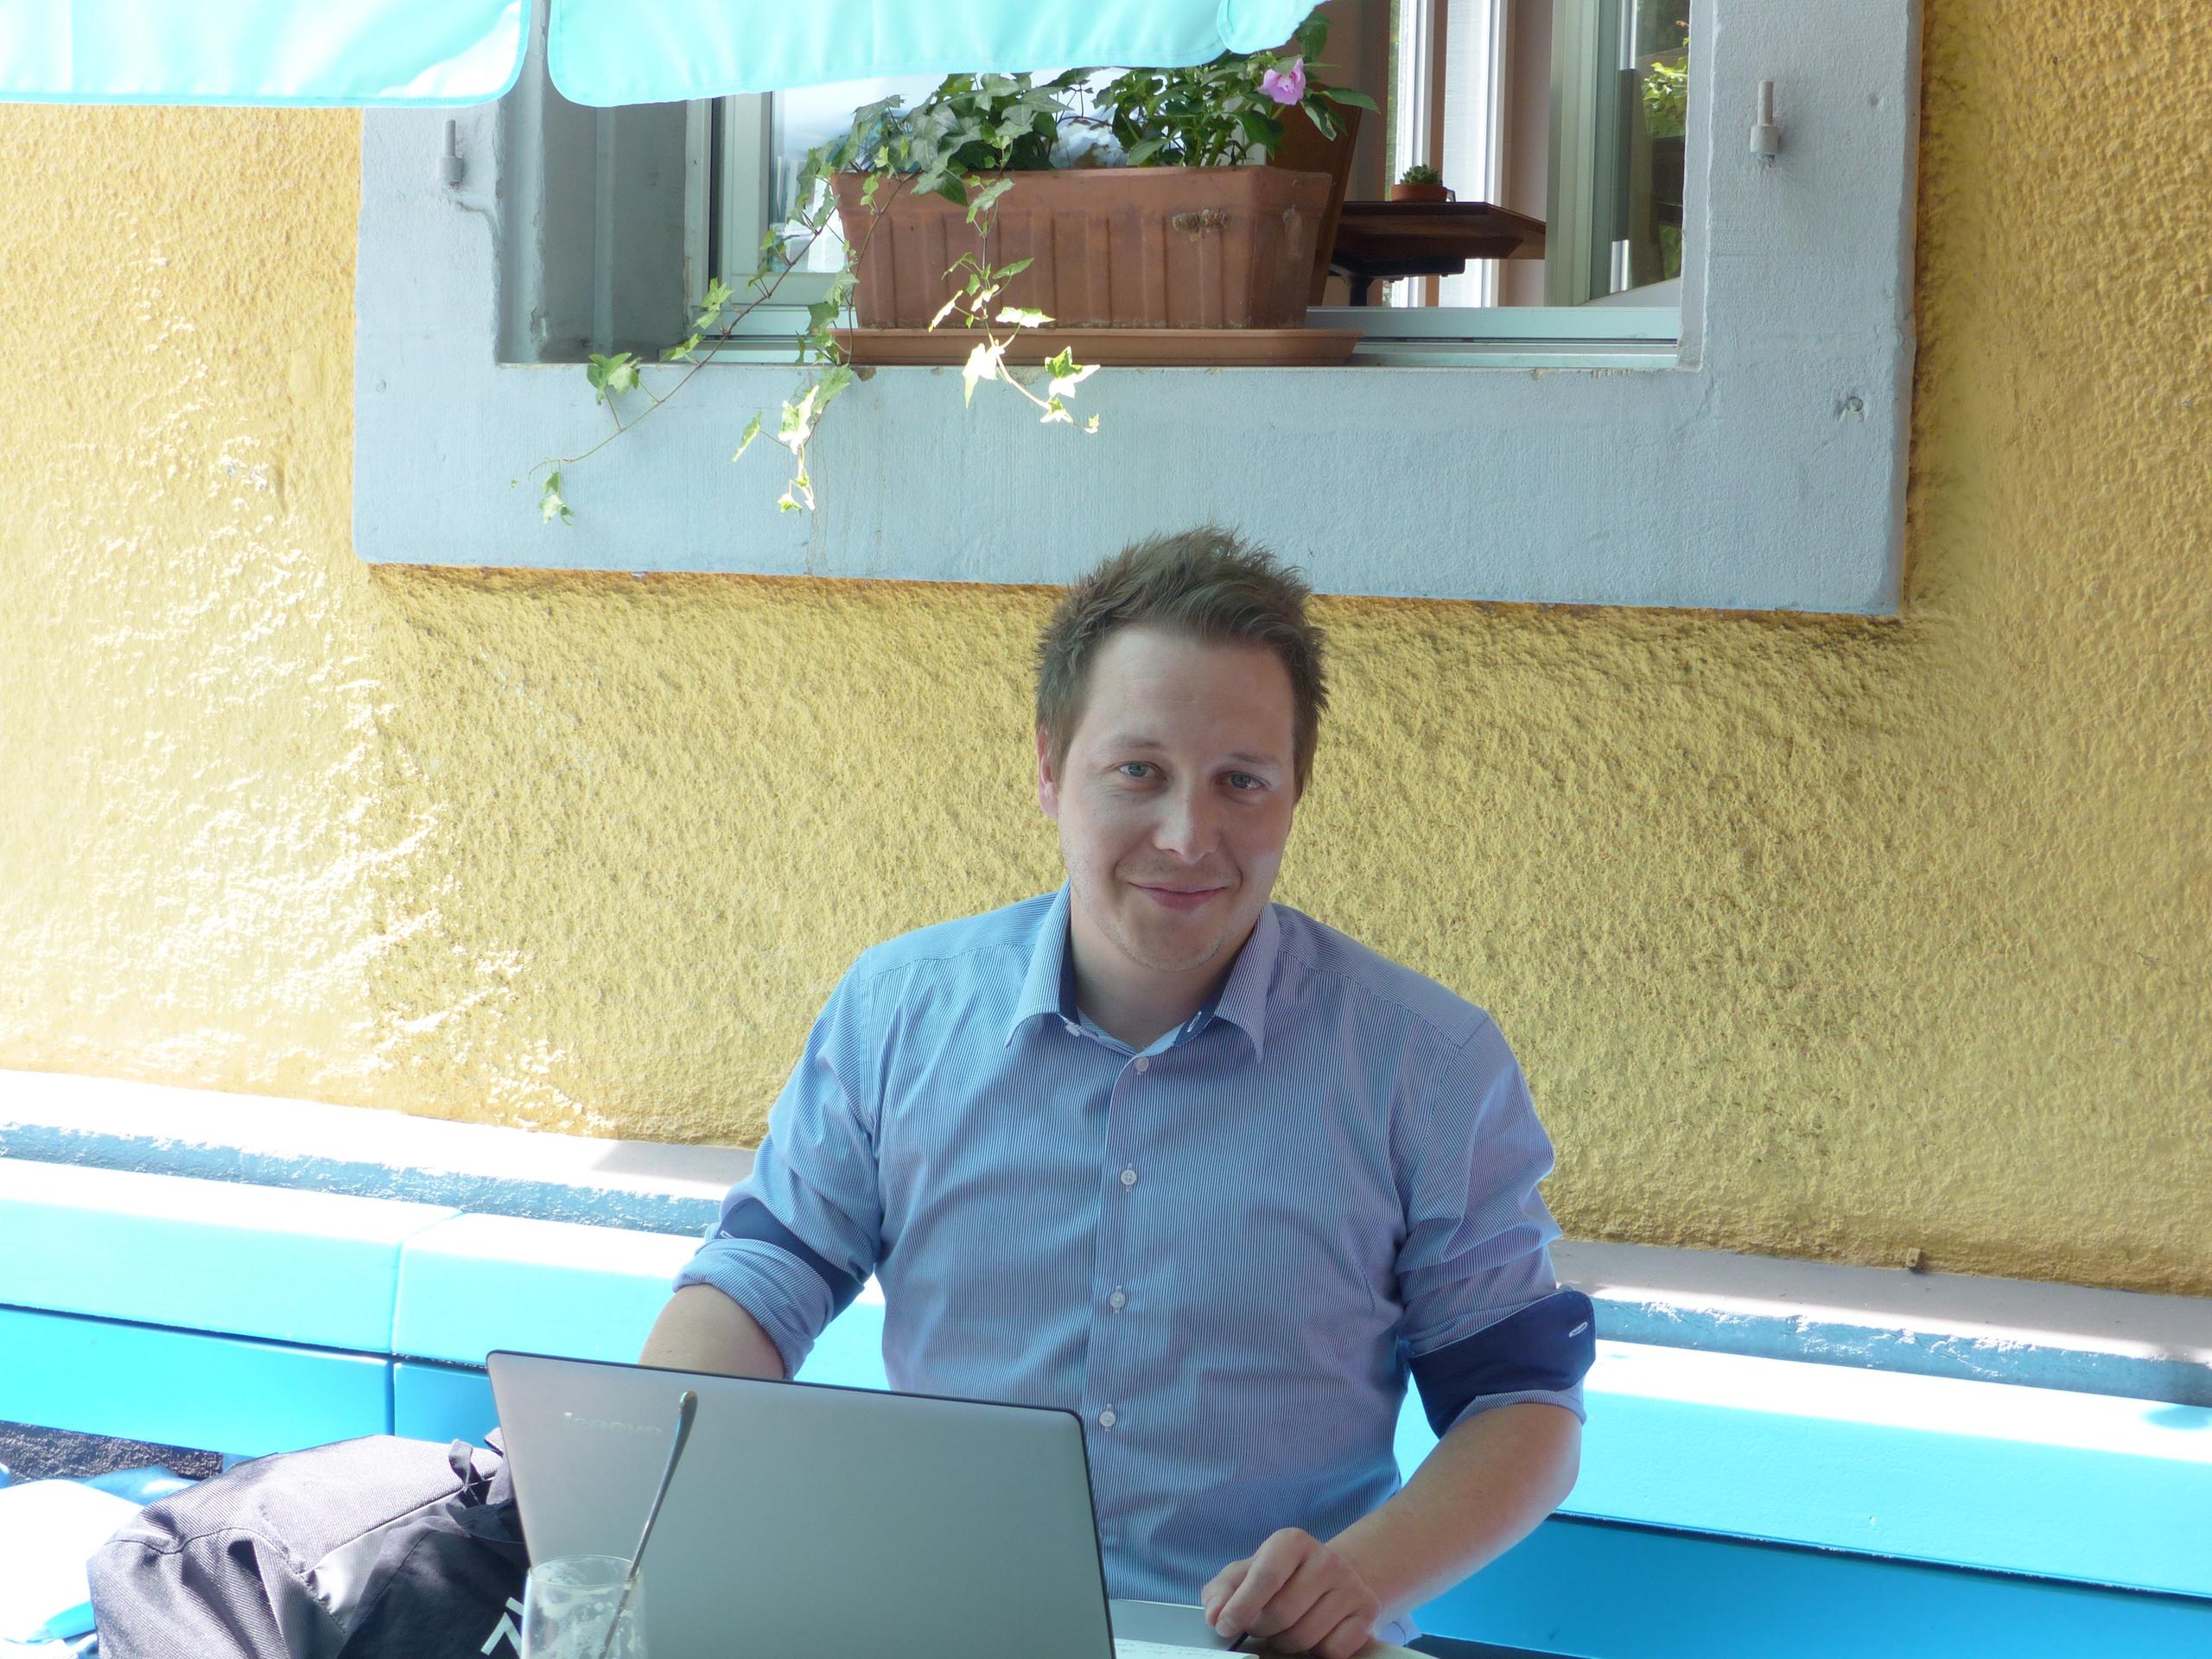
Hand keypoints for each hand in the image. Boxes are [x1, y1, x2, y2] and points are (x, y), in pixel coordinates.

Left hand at [1201, 1529, 1382, 1658]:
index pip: (1265, 1577)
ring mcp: (1351, 1586)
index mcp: (1292, 1541)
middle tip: (1261, 1624)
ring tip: (1287, 1627)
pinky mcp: (1367, 1613)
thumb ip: (1223, 1590)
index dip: (1240, 1607)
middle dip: (1262, 1628)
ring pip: (1304, 1637)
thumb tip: (1214, 1615)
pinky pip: (1331, 1651)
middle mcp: (1326, 1559)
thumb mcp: (1248, 1573)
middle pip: (1281, 1614)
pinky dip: (1316, 1651)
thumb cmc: (1282, 1577)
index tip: (1225, 1626)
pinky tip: (1314, 1633)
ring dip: (1286, 1642)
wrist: (1333, 1577)